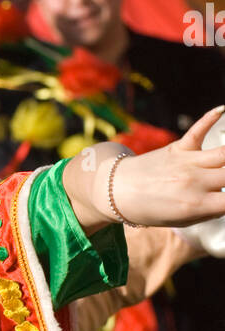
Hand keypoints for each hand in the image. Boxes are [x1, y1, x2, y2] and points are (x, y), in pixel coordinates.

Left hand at [102, 107, 224, 227]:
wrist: (117, 191)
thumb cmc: (151, 210)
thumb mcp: (182, 220)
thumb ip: (210, 210)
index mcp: (197, 206)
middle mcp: (195, 182)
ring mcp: (187, 163)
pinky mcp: (178, 148)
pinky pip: (198, 130)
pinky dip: (211, 117)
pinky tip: (223, 110)